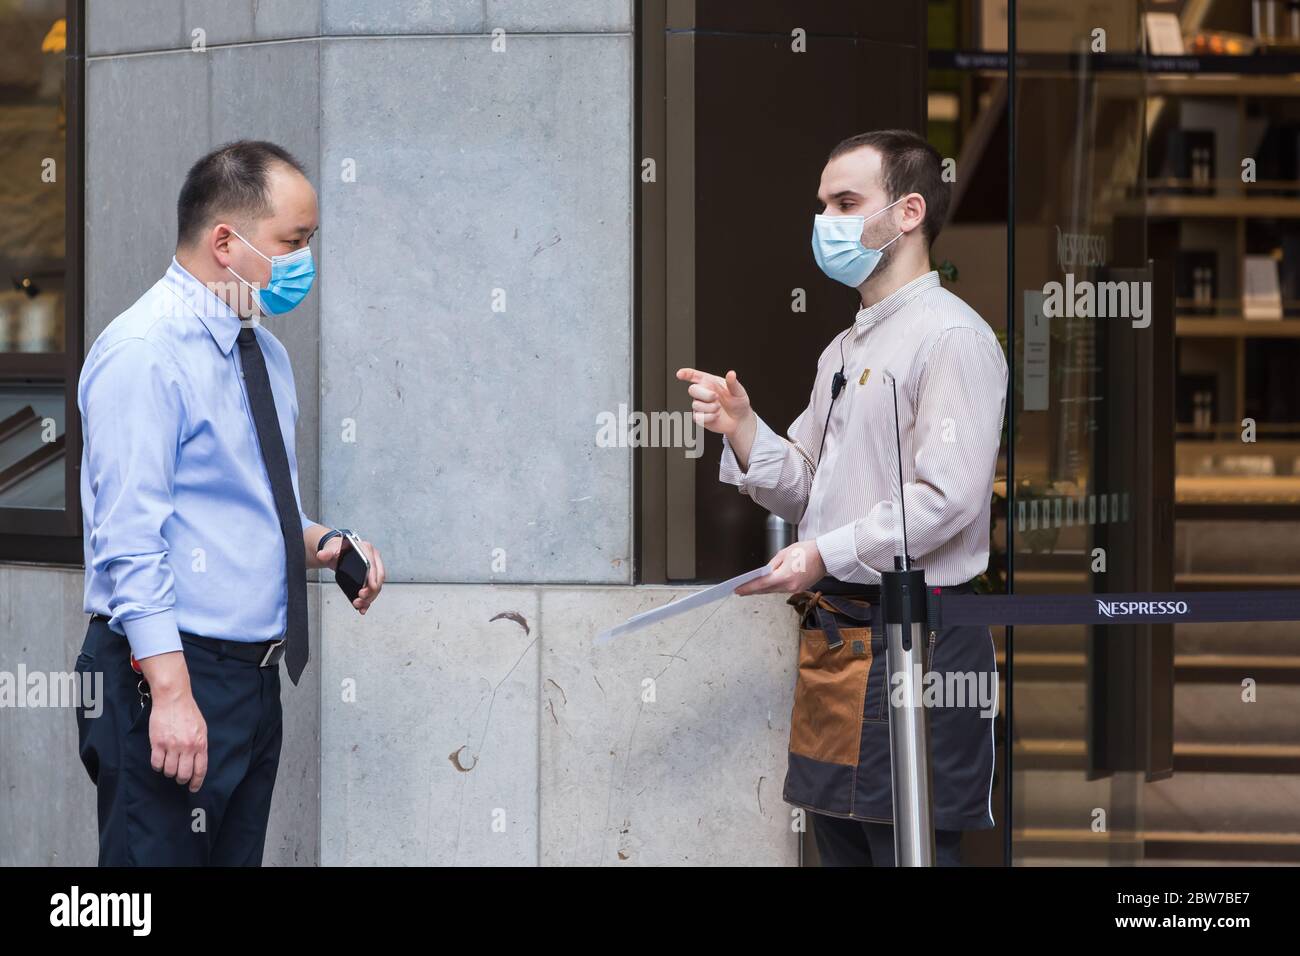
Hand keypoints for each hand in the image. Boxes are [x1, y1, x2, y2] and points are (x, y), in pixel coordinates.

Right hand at [138, 653, 207, 792]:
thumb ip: (200, 745)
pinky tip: (159, 761)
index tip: (193, 788)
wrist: (174, 699)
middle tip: (179, 778)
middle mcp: (187, 747)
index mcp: (200, 744)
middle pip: (184, 774)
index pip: (200, 770)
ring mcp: (172, 746)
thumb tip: (198, 761)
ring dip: (169, 772)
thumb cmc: (188, 712)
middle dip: (181, 779)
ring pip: (169, 771)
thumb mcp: (201, 729)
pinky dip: (157, 766)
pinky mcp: (158, 743)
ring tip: (169, 766)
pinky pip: (156, 763)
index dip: (196, 782)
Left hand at [317, 536, 386, 613]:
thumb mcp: (331, 549)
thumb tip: (321, 555)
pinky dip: (368, 601)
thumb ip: (327, 553)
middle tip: (361, 597)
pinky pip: (372, 591)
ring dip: (369, 598)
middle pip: (378, 578)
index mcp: (367, 549)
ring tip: (358, 604)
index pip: (373, 565)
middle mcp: (373, 559)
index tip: (369, 588)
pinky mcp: (369, 579)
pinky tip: (363, 608)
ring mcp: (373, 570)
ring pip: (376, 586)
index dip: (372, 578)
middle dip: (371, 590)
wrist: (336, 552)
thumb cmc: (337, 549)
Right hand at [676, 367, 754, 440]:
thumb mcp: (739, 392)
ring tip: (719, 408)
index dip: (686, 374)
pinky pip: (697, 417)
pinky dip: (709, 417)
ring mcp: (700, 405)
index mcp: (710, 382)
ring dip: (710, 408)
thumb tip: (731, 374)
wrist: (739, 420)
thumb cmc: (738, 402)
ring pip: (695, 405)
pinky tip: (716, 416)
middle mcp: (703, 392)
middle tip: (716, 397)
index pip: (694, 376)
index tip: (680, 374)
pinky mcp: (700, 417)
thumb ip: (733, 383)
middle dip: (704, 394)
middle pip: (692, 389)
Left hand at [736, 540, 825, 595]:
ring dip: (764, 589)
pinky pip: (783, 589)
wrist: (825, 555)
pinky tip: (768, 585)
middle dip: (753, 590)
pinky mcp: (800, 588)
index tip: (738, 590)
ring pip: (775, 590)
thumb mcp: (784, 553)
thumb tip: (765, 572)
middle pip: (767, 590)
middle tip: (741, 590)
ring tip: (752, 588)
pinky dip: (775, 587)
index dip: (748, 588)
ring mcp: (796, 589)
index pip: (761, 584)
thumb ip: (772, 565)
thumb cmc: (807, 551)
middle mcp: (790, 586)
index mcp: (784, 576)